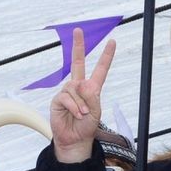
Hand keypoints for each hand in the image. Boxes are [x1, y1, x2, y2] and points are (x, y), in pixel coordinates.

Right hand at [50, 28, 116, 161]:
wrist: (74, 140)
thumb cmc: (86, 126)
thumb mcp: (95, 112)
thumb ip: (92, 97)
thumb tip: (83, 84)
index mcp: (92, 88)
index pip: (100, 69)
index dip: (106, 56)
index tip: (112, 42)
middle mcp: (78, 86)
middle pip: (77, 62)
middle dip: (77, 46)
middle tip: (77, 30)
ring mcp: (67, 92)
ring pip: (74, 88)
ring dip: (81, 103)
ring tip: (82, 114)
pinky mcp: (58, 99)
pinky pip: (66, 97)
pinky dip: (73, 106)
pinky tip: (76, 114)